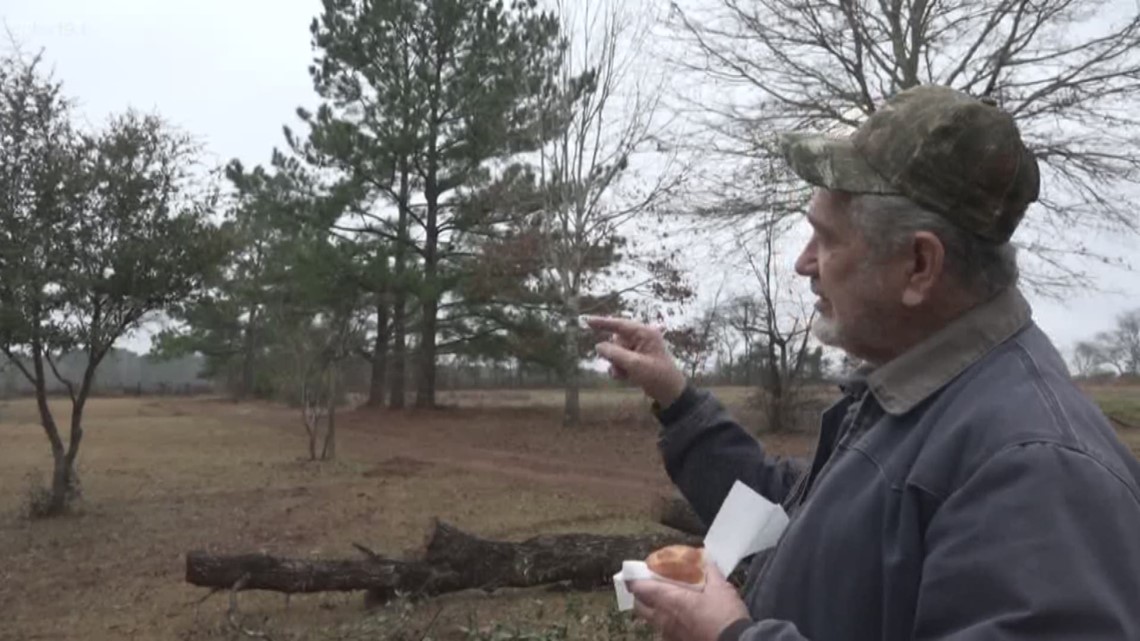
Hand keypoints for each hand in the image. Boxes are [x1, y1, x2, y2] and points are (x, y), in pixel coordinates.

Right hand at [583, 316, 686, 406]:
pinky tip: (625, 377)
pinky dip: (620, 368)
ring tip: (624, 375)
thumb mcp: (635, 365)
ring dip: (616, 364)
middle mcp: (642, 338)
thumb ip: (615, 354)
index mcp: (645, 333)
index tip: (587, 321)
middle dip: (614, 356)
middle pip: (616, 341)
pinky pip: (620, 359)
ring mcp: (639, 348)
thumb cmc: (657, 376)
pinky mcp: (637, 358)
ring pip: (616, 352)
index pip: (620, 325)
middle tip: (621, 368)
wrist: (670, 392)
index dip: (602, 323)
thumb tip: (598, 346)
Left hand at [628, 564, 750, 640]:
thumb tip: (705, 557)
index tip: (637, 572)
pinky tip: (681, 619)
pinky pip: (664, 631)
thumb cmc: (725, 615)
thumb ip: (710, 571)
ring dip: (654, 609)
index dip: (634, 579)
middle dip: (641, 595)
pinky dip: (667, 623)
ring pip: (651, 620)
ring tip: (669, 602)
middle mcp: (663, 619)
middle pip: (639, 606)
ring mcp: (668, 634)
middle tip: (652, 585)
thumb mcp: (721, 587)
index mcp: (669, 600)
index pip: (640, 588)